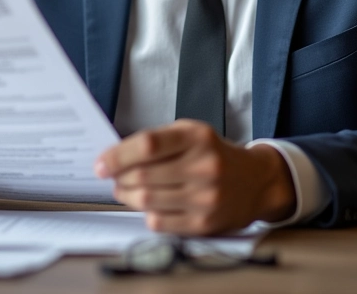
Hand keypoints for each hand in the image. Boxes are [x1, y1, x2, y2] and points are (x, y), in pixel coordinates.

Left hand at [94, 119, 295, 234]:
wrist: (255, 181)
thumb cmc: (214, 154)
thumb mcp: (192, 133)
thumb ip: (158, 140)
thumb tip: (117, 156)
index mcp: (197, 137)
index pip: (148, 144)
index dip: (118, 155)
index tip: (101, 163)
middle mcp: (204, 166)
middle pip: (143, 176)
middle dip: (118, 178)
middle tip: (111, 178)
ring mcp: (205, 197)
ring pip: (147, 201)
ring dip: (127, 196)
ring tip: (125, 190)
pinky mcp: (204, 223)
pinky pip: (159, 222)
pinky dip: (146, 214)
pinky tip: (150, 204)